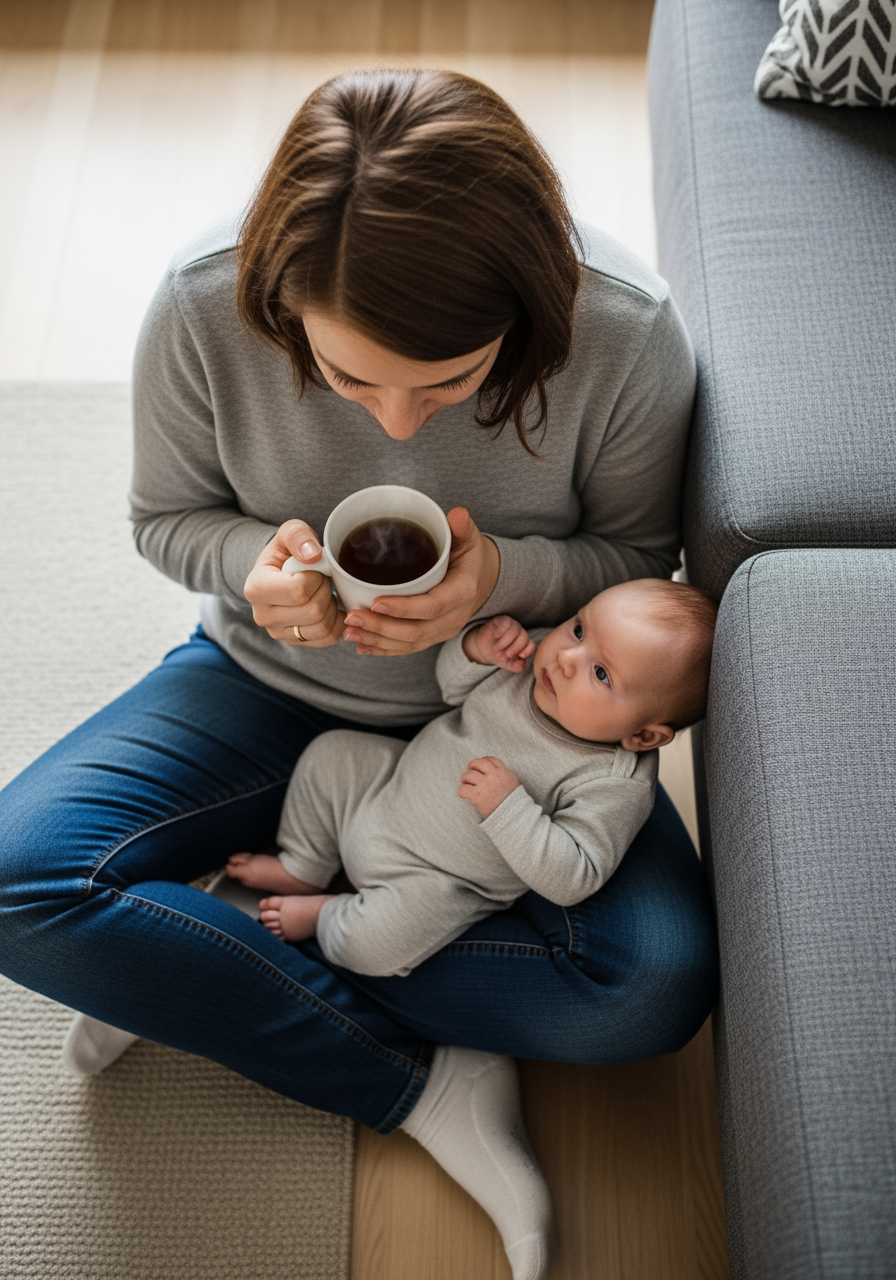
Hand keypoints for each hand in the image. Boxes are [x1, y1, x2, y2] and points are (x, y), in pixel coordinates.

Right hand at [244, 519, 344, 646]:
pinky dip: (337, 622)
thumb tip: (313, 556)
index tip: (314, 567)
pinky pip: (328, 638)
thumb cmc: (286, 551)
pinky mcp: (294, 642)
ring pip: (322, 627)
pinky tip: (330, 606)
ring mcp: (278, 633)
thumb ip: (298, 535)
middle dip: (326, 590)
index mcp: (256, 589)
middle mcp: (263, 616)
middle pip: (314, 611)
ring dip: (332, 606)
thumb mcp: (289, 532)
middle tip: (322, 579)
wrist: (280, 572)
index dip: (317, 577)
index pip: (299, 591)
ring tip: (323, 591)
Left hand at [341, 507, 499, 655]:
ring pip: (409, 643)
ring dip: (376, 640)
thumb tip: (456, 514)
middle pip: (415, 631)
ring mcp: (443, 630)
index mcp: (462, 592)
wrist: (482, 580)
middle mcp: (454, 617)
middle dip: (380, 627)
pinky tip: (361, 645)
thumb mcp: (470, 538)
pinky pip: (408, 648)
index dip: (403, 608)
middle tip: (351, 616)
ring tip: (349, 631)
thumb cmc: (470, 556)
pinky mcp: (433, 637)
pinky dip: (383, 649)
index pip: (432, 606)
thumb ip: (462, 526)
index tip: (375, 602)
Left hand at [458, 756, 519, 818]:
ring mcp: (484, 785)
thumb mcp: (513, 783)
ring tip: (466, 784)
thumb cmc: (513, 803)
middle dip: (472, 766)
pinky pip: (463, 789)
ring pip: (468, 775)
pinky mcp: (476, 796)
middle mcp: (493, 776)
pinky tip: (464, 795)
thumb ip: (504, 775)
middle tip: (470, 771)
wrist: (513, 816)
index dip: (483, 761)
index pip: (490, 760)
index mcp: (503, 772)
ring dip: (465, 779)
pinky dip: (461, 792)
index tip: (480, 766)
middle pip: (478, 763)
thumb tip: (495, 771)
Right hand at [463, 615, 534, 671]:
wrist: (483, 648)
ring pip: (514, 631)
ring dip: (505, 642)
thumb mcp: (506, 664)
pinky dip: (502, 630)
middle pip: (524, 638)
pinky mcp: (502, 620)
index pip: (532, 647)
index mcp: (525, 645)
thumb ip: (515, 667)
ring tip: (496, 649)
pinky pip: (506, 622)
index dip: (528, 651)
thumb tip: (522, 665)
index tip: (521, 656)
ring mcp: (512, 626)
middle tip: (504, 655)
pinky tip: (496, 635)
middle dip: (514, 648)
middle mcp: (520, 634)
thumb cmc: (498, 655)